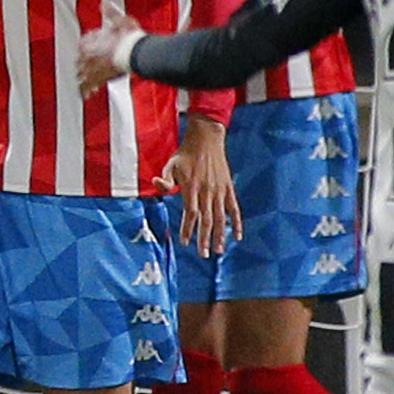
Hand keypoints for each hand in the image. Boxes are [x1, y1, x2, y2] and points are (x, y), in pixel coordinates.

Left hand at [75, 0, 142, 95]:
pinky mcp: (99, 79)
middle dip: (82, 64)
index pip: (82, 45)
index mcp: (88, 41)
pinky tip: (86, 95)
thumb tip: (104, 3)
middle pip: (80, 61)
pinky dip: (86, 90)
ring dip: (82, 78)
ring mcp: (91, 68)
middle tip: (84, 69)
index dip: (88, 48)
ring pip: (81, 75)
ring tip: (83, 84)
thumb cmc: (129, 37)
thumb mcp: (119, 20)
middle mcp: (86, 56)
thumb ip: (110, 13)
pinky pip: (88, 86)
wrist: (135, 52)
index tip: (90, 51)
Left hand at [163, 116, 240, 258]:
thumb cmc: (185, 154)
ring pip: (221, 217)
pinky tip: (236, 235)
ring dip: (220, 235)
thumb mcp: (170, 164)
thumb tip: (156, 184)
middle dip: (204, 238)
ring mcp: (219, 190)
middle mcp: (207, 191)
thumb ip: (165, 179)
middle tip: (204, 254)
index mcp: (192, 187)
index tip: (186, 242)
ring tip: (219, 250)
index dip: (188, 228)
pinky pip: (234, 208)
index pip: (190, 213)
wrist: (207, 140)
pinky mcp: (228, 188)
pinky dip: (236, 222)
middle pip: (207, 219)